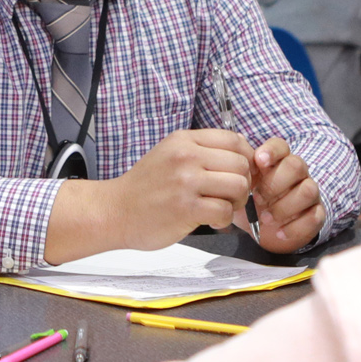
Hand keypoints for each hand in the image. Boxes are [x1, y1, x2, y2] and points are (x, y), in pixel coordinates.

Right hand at [44, 129, 255, 261]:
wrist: (114, 212)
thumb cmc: (145, 188)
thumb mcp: (170, 155)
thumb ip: (201, 151)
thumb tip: (242, 151)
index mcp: (184, 140)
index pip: (234, 140)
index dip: (246, 158)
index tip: (239, 174)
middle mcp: (186, 156)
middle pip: (241, 164)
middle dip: (243, 183)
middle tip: (228, 196)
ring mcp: (186, 182)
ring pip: (238, 186)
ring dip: (236, 202)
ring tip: (220, 207)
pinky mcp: (186, 208)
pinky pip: (224, 211)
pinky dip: (223, 220)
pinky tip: (209, 220)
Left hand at [239, 137, 326, 251]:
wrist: (265, 230)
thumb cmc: (252, 203)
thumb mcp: (240, 188)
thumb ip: (238, 169)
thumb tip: (236, 142)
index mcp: (277, 162)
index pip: (281, 146)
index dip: (272, 151)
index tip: (259, 160)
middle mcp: (297, 174)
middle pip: (297, 165)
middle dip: (275, 183)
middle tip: (257, 198)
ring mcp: (309, 193)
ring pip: (309, 190)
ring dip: (285, 206)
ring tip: (265, 218)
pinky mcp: (316, 214)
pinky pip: (314, 216)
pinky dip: (295, 227)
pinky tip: (279, 232)